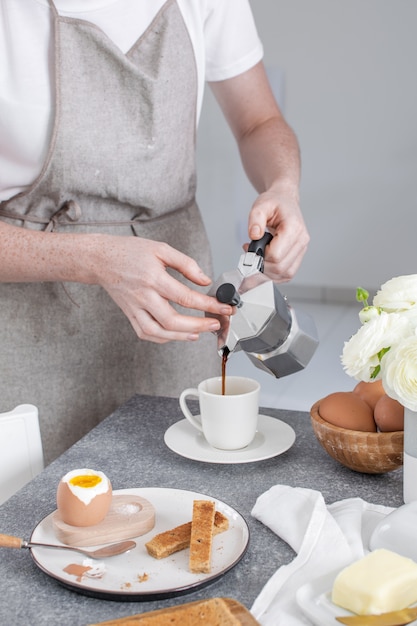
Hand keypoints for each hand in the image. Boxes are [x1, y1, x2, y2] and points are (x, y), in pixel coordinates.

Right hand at [96, 236, 231, 343]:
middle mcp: (143, 296)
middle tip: (214, 324)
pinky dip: (162, 338)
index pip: (186, 297)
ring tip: (198, 334)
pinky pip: (146, 333)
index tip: (224, 308)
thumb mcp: (161, 249)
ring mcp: (135, 308)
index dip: (208, 305)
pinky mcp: (129, 314)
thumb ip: (186, 264)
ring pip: (158, 332)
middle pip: (173, 320)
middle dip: (198, 326)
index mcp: (153, 278)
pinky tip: (176, 335)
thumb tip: (205, 280)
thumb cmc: (130, 252)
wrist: (101, 259)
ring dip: (181, 337)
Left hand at [246, 184, 309, 281]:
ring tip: (258, 257)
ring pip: (285, 274)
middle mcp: (301, 240)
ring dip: (268, 272)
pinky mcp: (298, 256)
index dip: (261, 256)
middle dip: (262, 265)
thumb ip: (255, 219)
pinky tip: (266, 263)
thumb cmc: (275, 203)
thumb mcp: (261, 205)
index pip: (276, 255)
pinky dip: (274, 274)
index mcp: (294, 228)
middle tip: (251, 254)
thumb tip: (254, 235)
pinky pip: (288, 273)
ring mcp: (301, 249)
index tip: (251, 248)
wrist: (285, 200)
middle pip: (280, 267)